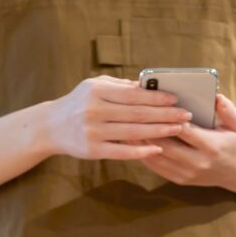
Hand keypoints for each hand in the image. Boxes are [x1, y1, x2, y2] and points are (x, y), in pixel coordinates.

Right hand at [46, 75, 191, 159]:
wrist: (50, 126)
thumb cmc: (79, 103)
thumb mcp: (94, 87)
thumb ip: (120, 87)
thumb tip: (149, 85)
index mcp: (96, 91)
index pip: (133, 94)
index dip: (156, 97)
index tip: (176, 99)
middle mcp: (94, 110)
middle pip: (137, 113)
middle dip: (164, 114)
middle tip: (185, 115)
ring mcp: (93, 131)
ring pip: (133, 132)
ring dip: (159, 131)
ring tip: (178, 129)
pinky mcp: (92, 150)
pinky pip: (122, 151)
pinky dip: (141, 150)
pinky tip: (158, 149)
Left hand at [140, 94, 235, 191]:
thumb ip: (227, 110)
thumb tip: (215, 96)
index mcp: (212, 147)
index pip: (186, 131)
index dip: (169, 118)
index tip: (155, 105)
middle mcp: (199, 163)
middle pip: (167, 145)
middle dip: (150, 130)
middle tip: (133, 114)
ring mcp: (188, 174)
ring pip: (158, 157)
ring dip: (142, 143)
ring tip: (127, 127)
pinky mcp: (180, 180)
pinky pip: (157, 167)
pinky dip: (144, 154)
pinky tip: (135, 142)